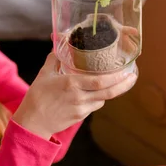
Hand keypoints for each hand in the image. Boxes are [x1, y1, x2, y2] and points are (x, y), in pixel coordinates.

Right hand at [11, 53, 136, 139]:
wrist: (32, 123)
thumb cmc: (37, 97)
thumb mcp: (44, 74)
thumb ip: (54, 58)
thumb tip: (57, 43)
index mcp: (72, 84)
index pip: (100, 82)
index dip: (116, 77)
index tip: (127, 71)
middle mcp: (79, 97)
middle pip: (108, 92)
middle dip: (123, 85)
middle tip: (133, 76)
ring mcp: (81, 109)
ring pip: (103, 100)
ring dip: (110, 91)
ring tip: (118, 81)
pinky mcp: (80, 117)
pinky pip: (94, 106)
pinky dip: (98, 99)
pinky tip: (98, 92)